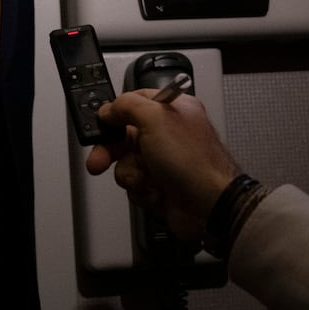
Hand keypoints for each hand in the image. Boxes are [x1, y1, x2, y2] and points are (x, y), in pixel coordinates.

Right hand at [84, 90, 241, 242]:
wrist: (209, 206)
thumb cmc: (194, 162)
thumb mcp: (155, 120)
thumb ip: (127, 106)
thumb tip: (109, 109)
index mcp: (172, 110)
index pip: (134, 103)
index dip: (115, 114)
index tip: (102, 126)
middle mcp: (169, 134)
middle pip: (124, 136)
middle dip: (110, 151)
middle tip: (99, 161)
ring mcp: (164, 161)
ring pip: (126, 163)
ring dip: (131, 173)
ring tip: (146, 179)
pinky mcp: (161, 185)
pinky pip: (135, 185)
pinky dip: (141, 190)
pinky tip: (156, 191)